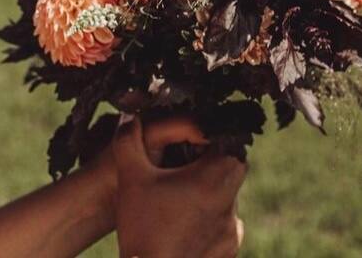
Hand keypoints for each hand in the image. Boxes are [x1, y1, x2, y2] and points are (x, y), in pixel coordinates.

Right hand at [113, 117, 245, 257]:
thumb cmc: (141, 227)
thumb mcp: (130, 179)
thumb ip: (128, 141)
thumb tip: (130, 117)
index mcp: (213, 179)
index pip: (231, 143)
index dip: (213, 139)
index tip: (193, 143)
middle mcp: (229, 203)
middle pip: (233, 169)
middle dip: (212, 164)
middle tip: (186, 167)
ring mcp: (232, 230)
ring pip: (229, 198)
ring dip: (211, 193)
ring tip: (182, 199)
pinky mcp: (229, 251)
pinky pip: (226, 225)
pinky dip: (210, 220)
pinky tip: (186, 225)